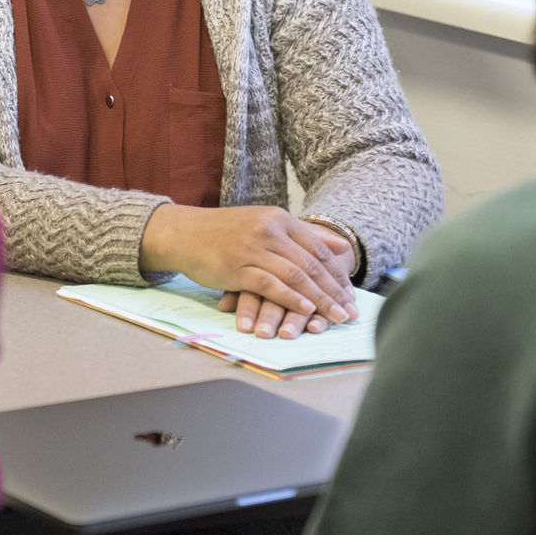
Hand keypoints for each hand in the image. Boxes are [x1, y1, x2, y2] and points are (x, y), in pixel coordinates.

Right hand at [139, 204, 358, 327]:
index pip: (318, 249)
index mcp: (279, 218)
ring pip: (295, 276)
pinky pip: (270, 285)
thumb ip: (303, 233)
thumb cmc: (225, 232)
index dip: (337, 275)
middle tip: (350, 312)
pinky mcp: (237, 267)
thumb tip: (340, 246)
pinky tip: (304, 311)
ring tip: (335, 316)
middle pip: (311, 264)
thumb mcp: (265, 223)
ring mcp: (253, 248)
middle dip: (334, 291)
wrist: (183, 232)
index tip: (352, 295)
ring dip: (318, 300)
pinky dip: (290, 298)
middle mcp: (269, 230)